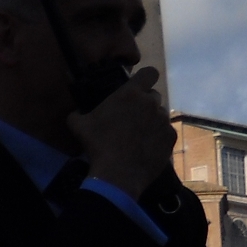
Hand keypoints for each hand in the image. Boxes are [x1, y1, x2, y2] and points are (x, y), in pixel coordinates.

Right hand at [66, 68, 173, 199]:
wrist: (118, 174)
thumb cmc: (98, 145)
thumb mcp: (78, 126)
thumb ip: (78, 113)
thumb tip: (76, 113)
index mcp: (131, 94)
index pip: (149, 72)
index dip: (144, 78)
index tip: (136, 86)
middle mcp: (151, 103)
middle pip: (154, 95)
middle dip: (144, 102)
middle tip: (131, 116)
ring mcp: (163, 121)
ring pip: (160, 114)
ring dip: (151, 120)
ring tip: (138, 135)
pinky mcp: (170, 138)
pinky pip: (165, 132)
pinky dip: (157, 137)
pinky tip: (145, 148)